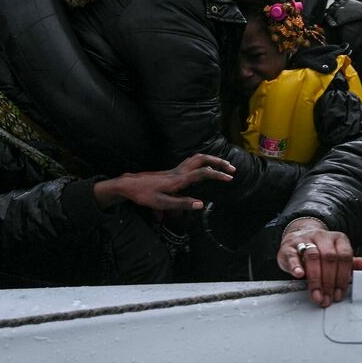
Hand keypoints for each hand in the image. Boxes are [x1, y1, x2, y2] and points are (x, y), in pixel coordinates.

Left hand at [93, 154, 234, 211]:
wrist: (130, 185)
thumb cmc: (145, 195)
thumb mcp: (162, 203)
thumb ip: (182, 204)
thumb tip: (201, 204)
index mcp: (179, 179)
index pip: (203, 173)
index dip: (218, 174)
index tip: (230, 178)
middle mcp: (179, 171)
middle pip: (202, 159)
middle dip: (218, 162)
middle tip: (231, 168)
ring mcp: (176, 169)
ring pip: (197, 158)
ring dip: (211, 159)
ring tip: (222, 165)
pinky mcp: (173, 171)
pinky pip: (192, 161)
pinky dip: (203, 161)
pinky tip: (205, 168)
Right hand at [277, 219, 361, 306]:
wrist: (299, 237)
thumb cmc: (323, 252)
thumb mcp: (342, 257)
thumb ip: (360, 264)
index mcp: (339, 239)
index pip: (345, 257)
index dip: (342, 277)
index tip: (340, 294)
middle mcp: (323, 237)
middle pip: (329, 258)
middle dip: (329, 281)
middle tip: (327, 299)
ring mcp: (305, 240)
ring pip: (312, 256)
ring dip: (315, 279)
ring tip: (316, 296)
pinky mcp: (289, 247)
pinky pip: (293, 254)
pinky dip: (296, 265)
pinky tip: (299, 276)